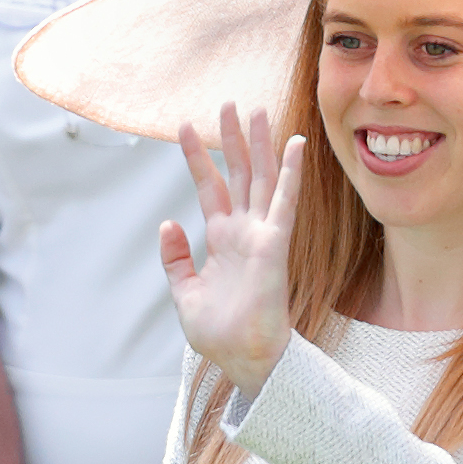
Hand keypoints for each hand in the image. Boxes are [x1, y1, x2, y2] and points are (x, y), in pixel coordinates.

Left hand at [160, 101, 304, 396]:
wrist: (243, 359)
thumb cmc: (219, 334)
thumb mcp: (184, 293)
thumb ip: (175, 259)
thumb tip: (167, 224)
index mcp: (221, 241)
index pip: (210, 188)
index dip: (199, 158)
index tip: (186, 126)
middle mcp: (243, 232)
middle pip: (239, 174)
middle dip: (232, 140)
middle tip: (228, 103)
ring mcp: (261, 236)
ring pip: (262, 180)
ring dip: (260, 145)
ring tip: (256, 110)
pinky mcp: (275, 246)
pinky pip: (285, 204)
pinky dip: (290, 174)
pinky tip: (295, 145)